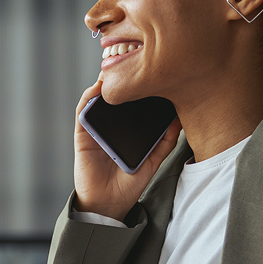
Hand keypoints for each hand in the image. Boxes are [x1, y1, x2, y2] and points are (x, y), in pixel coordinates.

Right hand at [73, 77, 181, 220]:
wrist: (109, 204)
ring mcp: (95, 129)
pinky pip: (82, 112)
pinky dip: (88, 98)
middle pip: (116, 97)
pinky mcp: (82, 135)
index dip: (140, 86)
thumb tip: (180, 119)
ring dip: (104, 82)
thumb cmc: (129, 183)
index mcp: (127, 129)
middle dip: (122, 77)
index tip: (153, 71)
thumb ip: (165, 142)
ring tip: (115, 68)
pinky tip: (97, 88)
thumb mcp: (153, 160)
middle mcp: (111, 125)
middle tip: (134, 60)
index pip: (133, 102)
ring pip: (98, 99)